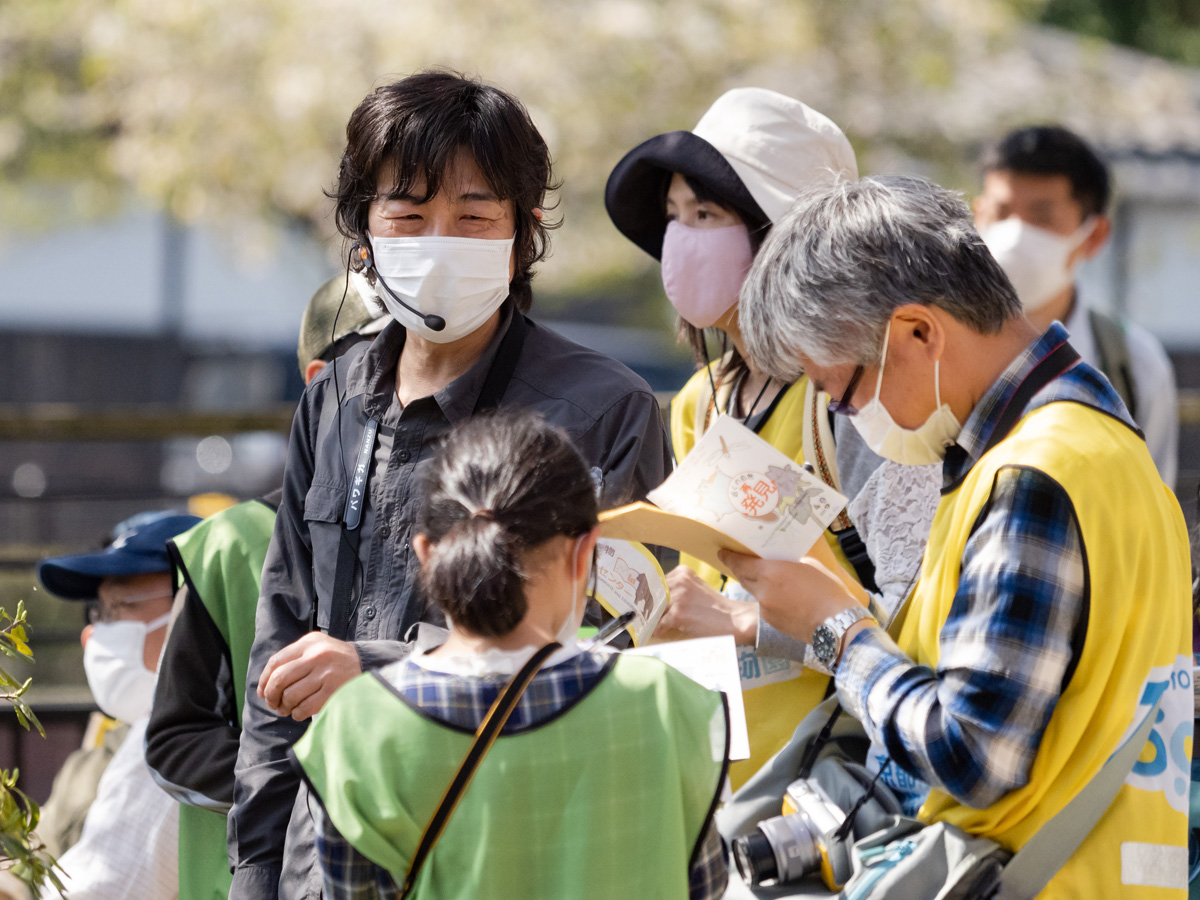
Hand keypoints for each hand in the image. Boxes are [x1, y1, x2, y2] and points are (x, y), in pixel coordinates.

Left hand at [258, 632, 361, 720]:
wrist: (365, 665)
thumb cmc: (333, 659)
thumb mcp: (316, 647)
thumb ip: (292, 659)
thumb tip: (264, 686)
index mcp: (309, 643)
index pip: (276, 662)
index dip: (264, 680)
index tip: (262, 691)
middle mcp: (317, 656)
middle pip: (280, 679)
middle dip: (271, 696)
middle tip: (273, 703)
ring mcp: (326, 674)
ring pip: (290, 696)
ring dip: (284, 707)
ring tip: (287, 708)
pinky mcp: (333, 691)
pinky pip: (304, 708)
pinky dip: (297, 714)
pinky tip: (299, 712)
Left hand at [654, 566, 757, 644]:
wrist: (734, 620)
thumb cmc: (715, 608)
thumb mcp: (696, 588)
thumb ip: (678, 589)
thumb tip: (655, 600)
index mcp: (683, 572)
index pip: (657, 582)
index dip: (651, 595)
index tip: (645, 603)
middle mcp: (679, 581)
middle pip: (653, 595)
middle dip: (648, 608)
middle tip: (644, 618)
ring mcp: (679, 597)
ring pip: (654, 610)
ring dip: (651, 620)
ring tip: (650, 627)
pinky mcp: (679, 613)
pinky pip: (660, 624)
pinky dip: (658, 631)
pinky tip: (659, 634)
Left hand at [718, 550, 860, 645]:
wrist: (837, 624)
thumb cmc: (828, 590)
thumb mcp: (809, 564)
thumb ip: (789, 561)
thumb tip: (781, 559)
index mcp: (771, 573)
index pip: (739, 563)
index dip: (728, 557)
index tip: (722, 551)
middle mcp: (763, 591)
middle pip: (743, 577)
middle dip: (742, 569)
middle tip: (743, 561)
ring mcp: (765, 609)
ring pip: (754, 592)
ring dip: (756, 584)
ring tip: (769, 579)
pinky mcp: (771, 622)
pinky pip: (764, 606)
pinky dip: (768, 599)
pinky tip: (784, 598)